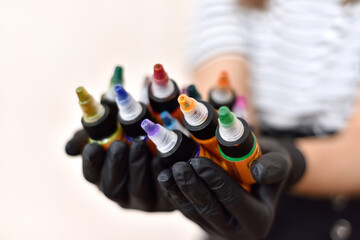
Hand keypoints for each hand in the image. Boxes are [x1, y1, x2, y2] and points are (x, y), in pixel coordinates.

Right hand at [65, 130, 174, 211]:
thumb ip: (94, 130)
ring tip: (140, 145)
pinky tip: (160, 159)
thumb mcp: (115, 126)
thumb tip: (70, 149)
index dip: (90, 163)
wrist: (171, 142)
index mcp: (104, 175)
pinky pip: (163, 191)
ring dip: (137, 167)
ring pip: (137, 191)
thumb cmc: (136, 132)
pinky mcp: (166, 200)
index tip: (93, 146)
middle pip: (112, 187)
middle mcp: (122, 192)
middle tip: (119, 145)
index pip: (91, 175)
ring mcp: (144, 199)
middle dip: (114, 165)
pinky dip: (160, 175)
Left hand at [157, 137, 305, 239]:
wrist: (255, 174)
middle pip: (209, 208)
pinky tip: (166, 177)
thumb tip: (259, 171)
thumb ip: (275, 166)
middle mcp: (237, 231)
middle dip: (191, 186)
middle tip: (179, 166)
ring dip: (178, 191)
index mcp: (258, 220)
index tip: (198, 161)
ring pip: (194, 211)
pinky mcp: (204, 223)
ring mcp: (218, 229)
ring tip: (168, 171)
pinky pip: (186, 210)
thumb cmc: (268, 165)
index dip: (214, 180)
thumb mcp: (281, 162)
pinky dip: (175, 194)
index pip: (233, 199)